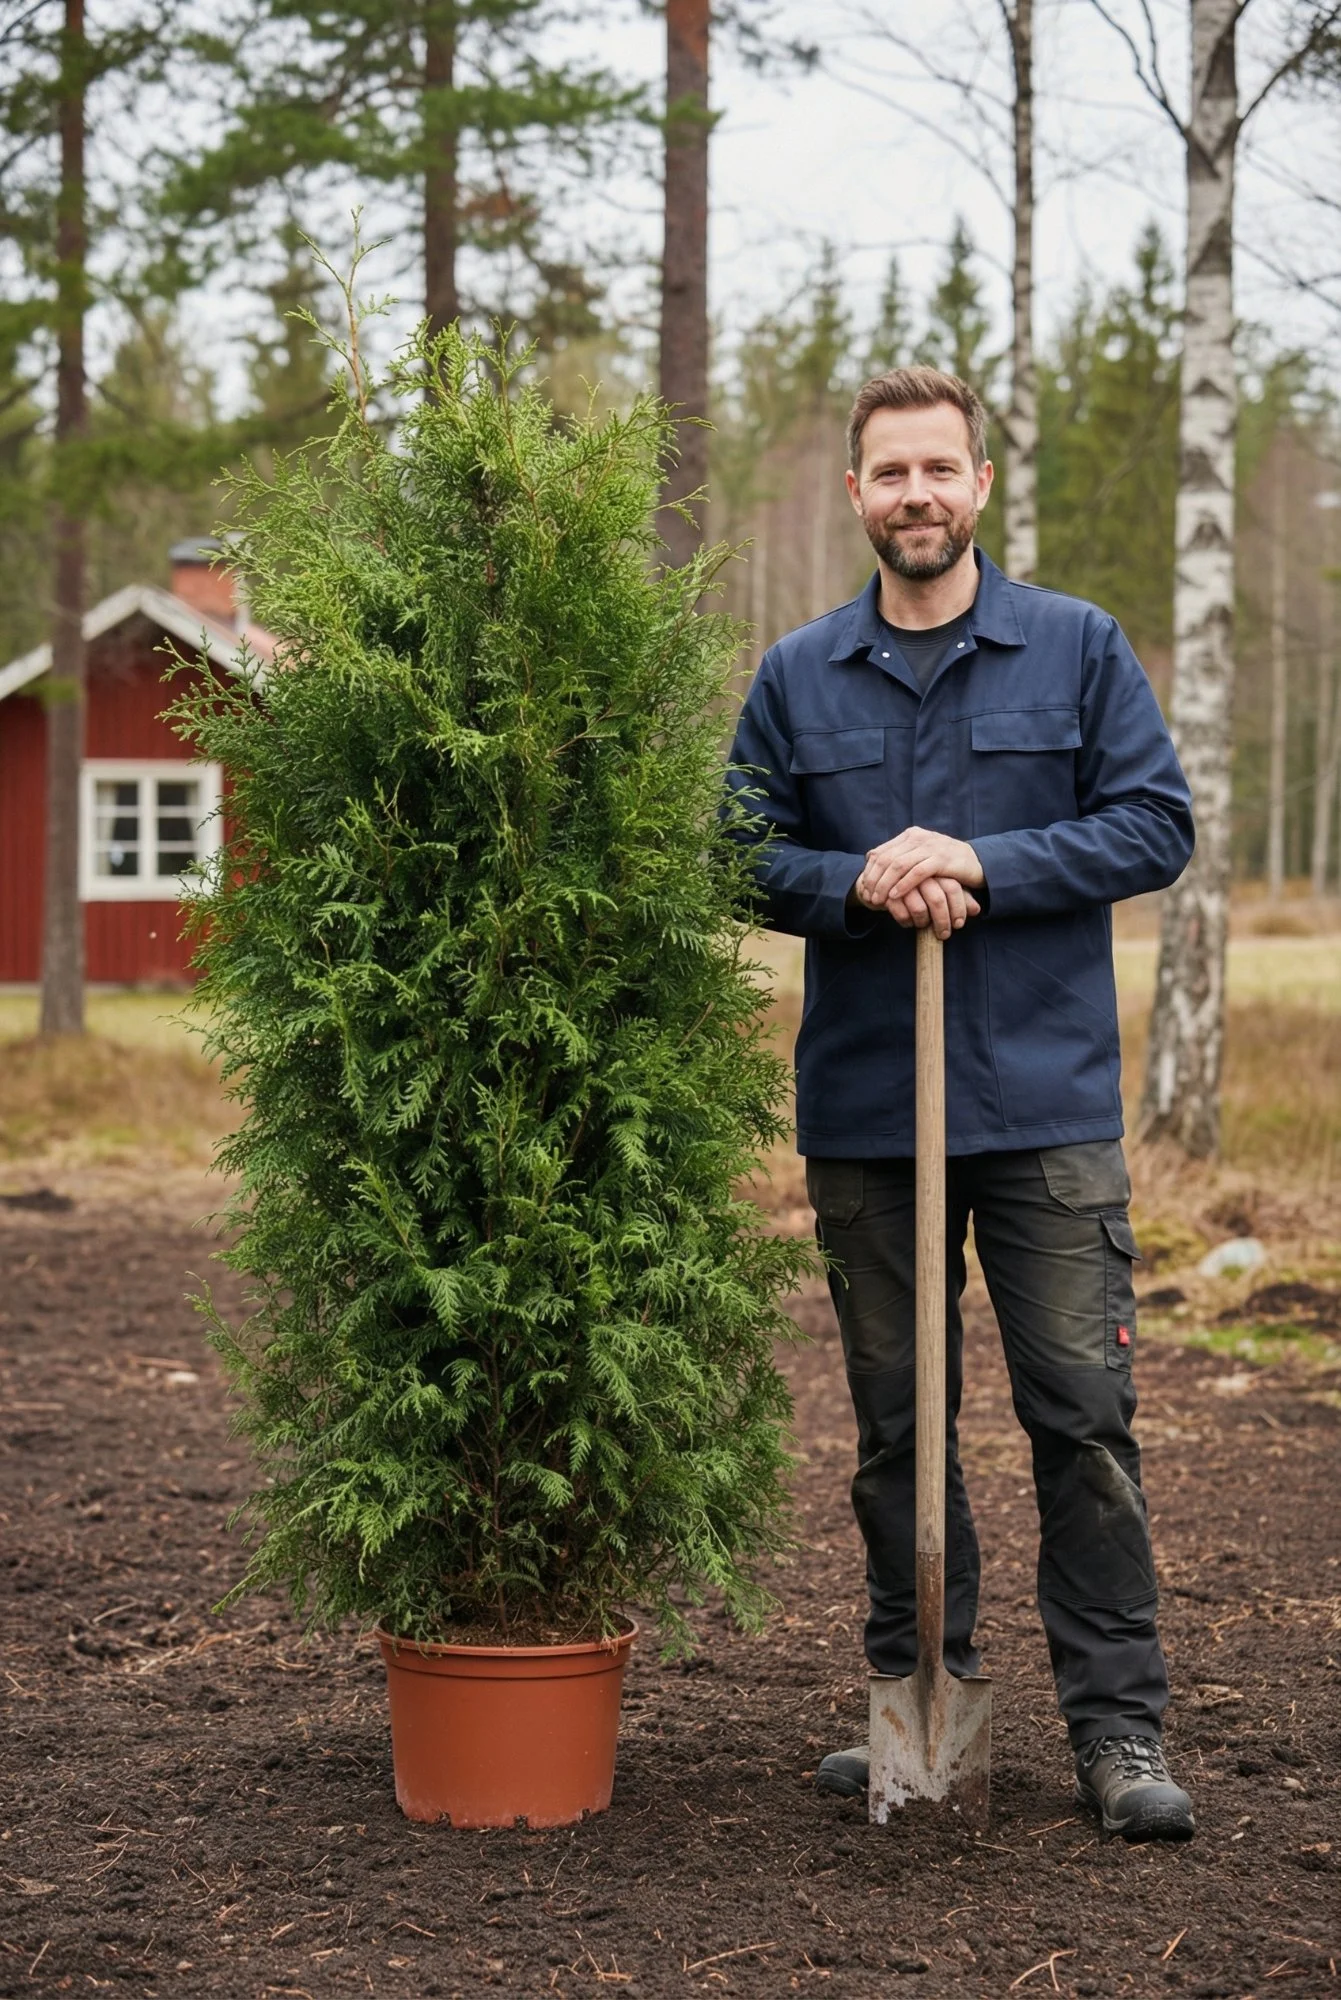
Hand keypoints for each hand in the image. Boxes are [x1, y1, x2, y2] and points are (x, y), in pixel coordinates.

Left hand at [858, 827, 984, 912]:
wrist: (978, 863)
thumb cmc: (945, 865)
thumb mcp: (920, 857)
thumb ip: (900, 856)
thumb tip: (870, 858)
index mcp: (910, 836)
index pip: (880, 852)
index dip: (869, 872)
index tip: (863, 889)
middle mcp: (918, 838)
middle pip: (886, 859)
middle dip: (874, 880)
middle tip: (868, 897)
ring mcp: (930, 846)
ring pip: (899, 865)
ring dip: (885, 884)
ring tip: (879, 900)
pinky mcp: (942, 859)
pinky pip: (917, 872)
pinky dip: (903, 885)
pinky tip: (895, 896)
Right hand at [886, 876, 980, 937]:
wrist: (880, 877)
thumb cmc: (917, 884)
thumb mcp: (940, 887)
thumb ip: (959, 896)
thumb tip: (977, 910)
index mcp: (935, 868)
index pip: (953, 888)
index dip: (959, 908)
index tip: (959, 924)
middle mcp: (921, 874)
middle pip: (937, 900)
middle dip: (943, 921)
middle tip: (944, 934)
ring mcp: (903, 882)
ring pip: (920, 909)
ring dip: (924, 923)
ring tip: (923, 926)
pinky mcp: (887, 892)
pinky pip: (901, 913)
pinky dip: (907, 922)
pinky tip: (908, 923)